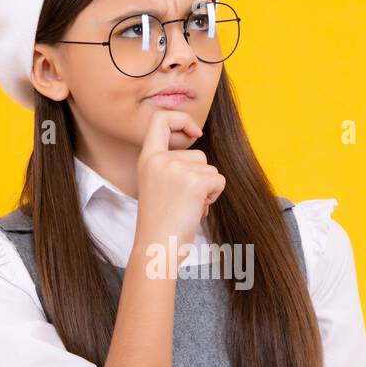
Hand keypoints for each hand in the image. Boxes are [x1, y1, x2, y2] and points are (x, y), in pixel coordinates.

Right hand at [135, 108, 224, 260]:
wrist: (157, 247)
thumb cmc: (160, 223)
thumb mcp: (156, 185)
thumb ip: (169, 166)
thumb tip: (199, 155)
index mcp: (147, 159)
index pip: (160, 120)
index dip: (181, 119)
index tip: (195, 132)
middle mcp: (160, 160)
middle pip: (197, 154)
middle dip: (199, 177)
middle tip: (184, 200)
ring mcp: (176, 169)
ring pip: (210, 168)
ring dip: (207, 187)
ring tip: (188, 206)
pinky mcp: (195, 182)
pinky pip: (218, 179)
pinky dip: (214, 195)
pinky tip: (198, 209)